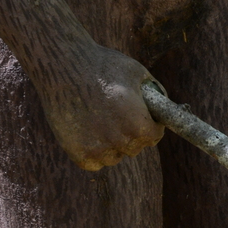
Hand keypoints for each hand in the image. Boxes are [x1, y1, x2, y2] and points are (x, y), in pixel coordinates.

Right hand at [38, 38, 163, 169]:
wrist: (63, 65)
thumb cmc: (101, 65)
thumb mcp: (136, 72)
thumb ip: (155, 91)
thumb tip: (164, 106)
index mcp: (138, 124)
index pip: (153, 137)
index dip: (150, 126)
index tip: (143, 119)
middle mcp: (119, 140)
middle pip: (134, 148)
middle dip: (132, 135)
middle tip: (120, 118)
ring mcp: (97, 149)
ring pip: (113, 157)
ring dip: (112, 145)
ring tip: (102, 122)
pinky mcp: (77, 153)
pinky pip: (93, 162)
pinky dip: (93, 152)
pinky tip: (88, 133)